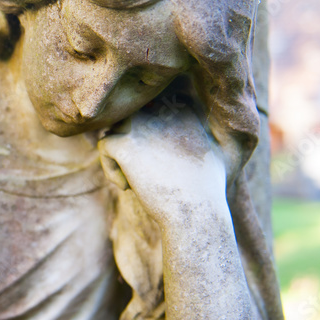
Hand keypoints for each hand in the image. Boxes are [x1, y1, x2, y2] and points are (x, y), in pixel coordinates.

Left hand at [97, 100, 227, 223]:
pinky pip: (104, 145)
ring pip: (115, 130)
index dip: (148, 137)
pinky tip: (126, 187)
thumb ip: (200, 135)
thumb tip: (191, 133)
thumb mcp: (215, 153)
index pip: (151, 111)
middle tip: (140, 172)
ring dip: (119, 156)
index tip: (157, 163)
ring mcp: (141, 125)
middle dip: (130, 144)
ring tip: (133, 181)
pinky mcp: (125, 144)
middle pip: (131, 119)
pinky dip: (110, 168)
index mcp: (183, 110)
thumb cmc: (207, 190)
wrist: (196, 210)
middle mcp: (162, 111)